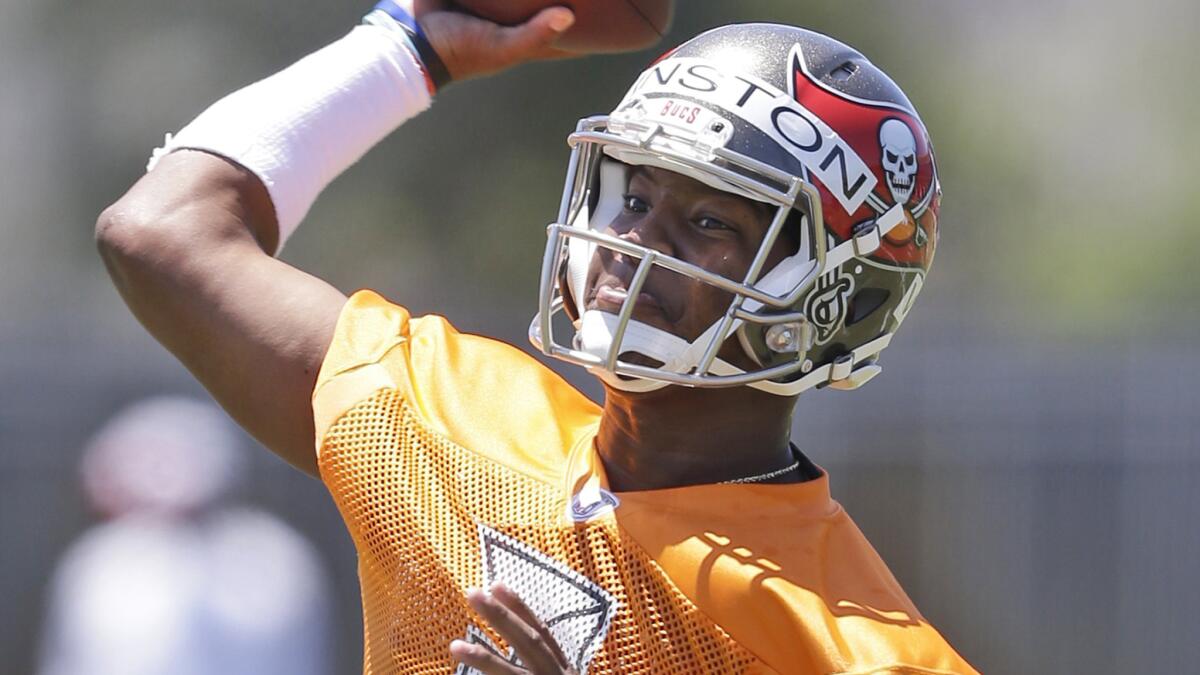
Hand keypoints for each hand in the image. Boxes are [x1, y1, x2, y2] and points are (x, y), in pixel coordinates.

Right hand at [406, 0, 576, 81]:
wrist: (412, 37)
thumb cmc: (460, 50)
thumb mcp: (502, 48)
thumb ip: (534, 34)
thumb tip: (569, 15)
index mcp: (526, 33)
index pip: (564, 30)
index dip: (590, 24)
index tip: (614, 15)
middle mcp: (515, 14)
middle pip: (547, 1)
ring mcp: (496, 1)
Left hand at [450, 583, 578, 673]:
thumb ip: (540, 668)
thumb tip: (514, 643)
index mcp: (563, 669)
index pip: (542, 633)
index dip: (520, 608)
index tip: (496, 584)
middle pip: (530, 643)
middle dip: (502, 617)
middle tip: (472, 593)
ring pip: (513, 674)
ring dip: (484, 659)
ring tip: (454, 646)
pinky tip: (463, 666)